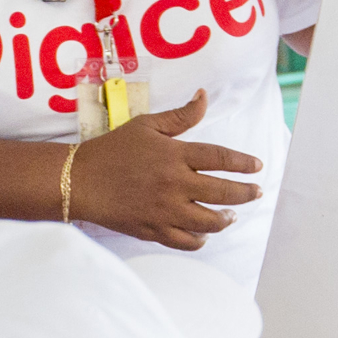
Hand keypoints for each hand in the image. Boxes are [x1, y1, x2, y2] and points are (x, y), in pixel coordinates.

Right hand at [67, 91, 261, 250]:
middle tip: (256, 193)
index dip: (243, 163)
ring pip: (208, 221)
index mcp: (175, 155)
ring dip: (226, 219)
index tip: (257, 167)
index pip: (221, 158)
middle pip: (222, 192)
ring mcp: (164, 210)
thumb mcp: (146, 125)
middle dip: (245, 194)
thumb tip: (204, 96)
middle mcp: (174, 184)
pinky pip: (185, 241)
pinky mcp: (152, 230)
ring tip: (231, 215)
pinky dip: (200, 240)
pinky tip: (205, 235)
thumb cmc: (112, 150)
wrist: (79, 180)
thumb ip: (180, 115)